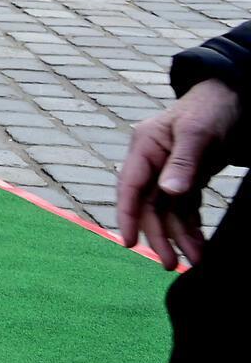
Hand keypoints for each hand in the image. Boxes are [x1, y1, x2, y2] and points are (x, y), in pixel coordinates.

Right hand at [118, 79, 241, 268]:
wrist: (235, 98)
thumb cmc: (211, 109)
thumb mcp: (198, 133)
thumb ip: (183, 163)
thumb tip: (169, 192)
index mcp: (145, 146)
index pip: (130, 185)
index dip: (127, 215)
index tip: (128, 242)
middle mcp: (152, 161)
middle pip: (149, 205)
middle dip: (158, 235)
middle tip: (168, 264)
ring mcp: (169, 171)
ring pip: (168, 211)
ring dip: (178, 236)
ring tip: (193, 261)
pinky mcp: (187, 178)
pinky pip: (185, 208)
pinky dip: (190, 227)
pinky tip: (198, 246)